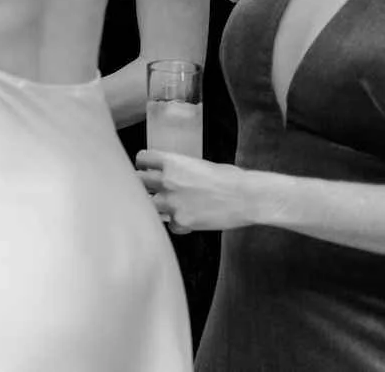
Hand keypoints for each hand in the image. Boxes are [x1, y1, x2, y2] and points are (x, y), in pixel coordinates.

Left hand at [136, 150, 263, 232]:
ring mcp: (171, 202)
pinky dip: (178, 224)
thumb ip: (179, 169)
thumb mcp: (199, 165)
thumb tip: (169, 174)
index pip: (142, 159)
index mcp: (171, 162)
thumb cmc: (230, 179)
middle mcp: (166, 180)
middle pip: (138, 182)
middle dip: (142, 186)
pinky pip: (170, 225)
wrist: (247, 197)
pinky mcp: (180, 221)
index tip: (145, 169)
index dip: (143, 165)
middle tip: (151, 190)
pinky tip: (189, 220)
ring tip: (170, 207)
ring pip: (149, 205)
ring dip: (157, 207)